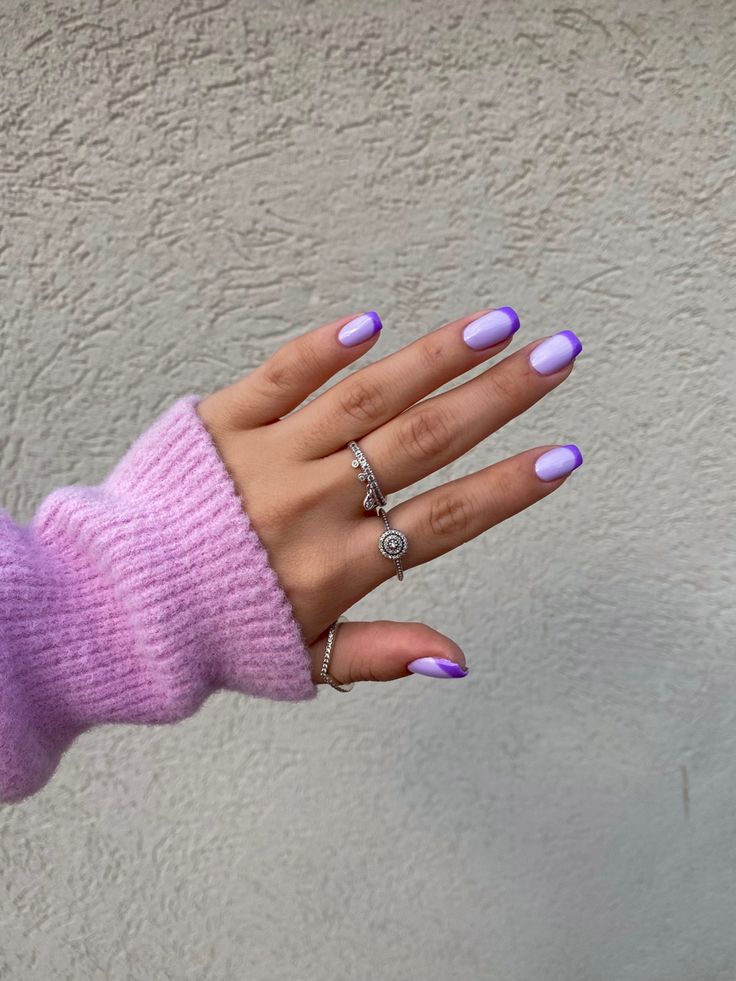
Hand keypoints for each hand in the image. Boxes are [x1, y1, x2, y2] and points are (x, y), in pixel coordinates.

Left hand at [196, 308, 582, 686]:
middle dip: (497, 398)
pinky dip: (324, 349)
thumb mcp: (303, 661)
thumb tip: (457, 658)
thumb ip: (381, 655)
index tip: (563, 454)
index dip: (507, 489)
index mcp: (338, 566)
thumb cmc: (216, 631)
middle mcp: (312, 505)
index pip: (442, 521)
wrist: (115, 604)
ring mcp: (267, 458)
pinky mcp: (221, 423)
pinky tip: (373, 322)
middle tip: (556, 356)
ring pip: (364, 399)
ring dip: (434, 359)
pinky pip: (280, 377)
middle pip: (421, 443)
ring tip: (495, 323)